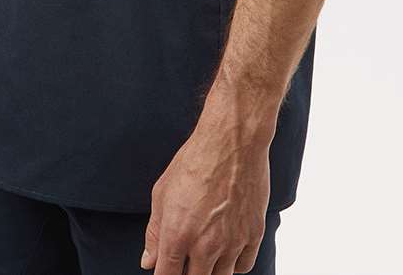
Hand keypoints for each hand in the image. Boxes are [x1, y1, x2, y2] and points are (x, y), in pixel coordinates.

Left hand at [140, 90, 273, 274]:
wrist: (233, 140)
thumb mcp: (162, 192)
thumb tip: (149, 261)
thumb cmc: (196, 160)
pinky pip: (244, 266)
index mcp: (177, 235)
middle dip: (188, 273)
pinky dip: (235, 263)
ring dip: (211, 270)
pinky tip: (227, 250)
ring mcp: (232, 243)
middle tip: (187, 258)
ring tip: (207, 252)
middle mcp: (205, 245)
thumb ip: (154, 232)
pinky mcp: (253, 234)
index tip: (166, 270)